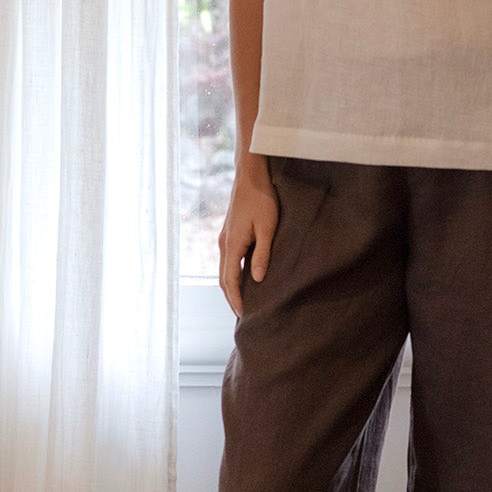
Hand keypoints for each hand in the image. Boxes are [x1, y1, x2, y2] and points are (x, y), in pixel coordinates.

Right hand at [218, 160, 280, 317]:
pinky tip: (242, 279)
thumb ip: (262, 253)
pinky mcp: (229, 234)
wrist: (250, 177)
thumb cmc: (262, 200)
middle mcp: (224, 244)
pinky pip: (228, 261)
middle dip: (231, 297)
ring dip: (231, 287)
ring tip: (242, 301)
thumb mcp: (267, 227)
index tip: (242, 314)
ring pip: (224, 270)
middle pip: (224, 279)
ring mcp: (224, 239)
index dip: (235, 299)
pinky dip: (232, 275)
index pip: (230, 280)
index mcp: (232, 245)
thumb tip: (258, 278)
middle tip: (242, 314)